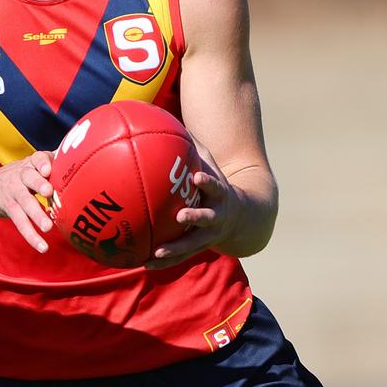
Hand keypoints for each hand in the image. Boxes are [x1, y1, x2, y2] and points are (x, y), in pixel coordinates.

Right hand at [0, 151, 53, 253]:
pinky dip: (32, 236)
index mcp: (32, 163)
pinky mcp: (11, 209)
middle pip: (29, 178)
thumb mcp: (35, 165)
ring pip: (25, 203)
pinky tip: (42, 247)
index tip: (48, 170)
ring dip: (37, 215)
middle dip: (38, 184)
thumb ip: (56, 164)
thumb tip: (86, 159)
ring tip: (48, 227)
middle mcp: (21, 176)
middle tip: (48, 192)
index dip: (42, 163)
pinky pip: (21, 223)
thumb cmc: (24, 176)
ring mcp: (14, 193)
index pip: (37, 158)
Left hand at [145, 144, 240, 269]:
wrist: (243, 219)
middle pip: (207, 219)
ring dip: (176, 249)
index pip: (215, 186)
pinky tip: (143, 263)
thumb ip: (193, 148)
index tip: (197, 177)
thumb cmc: (217, 186)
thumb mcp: (210, 166)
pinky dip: (163, 261)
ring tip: (157, 252)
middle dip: (196, 217)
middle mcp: (216, 216)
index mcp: (219, 195)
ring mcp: (208, 235)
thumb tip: (166, 123)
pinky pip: (179, 256)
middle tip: (181, 216)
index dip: (207, 182)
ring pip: (192, 244)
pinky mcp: (198, 247)